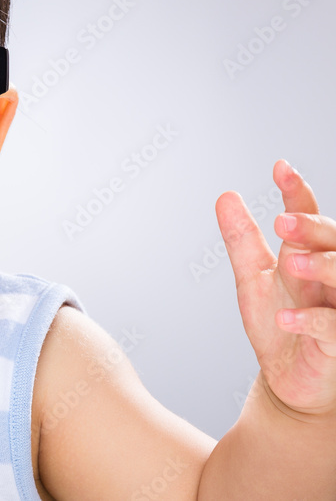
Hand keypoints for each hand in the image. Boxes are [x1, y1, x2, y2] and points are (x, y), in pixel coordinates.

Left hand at [215, 159, 335, 418]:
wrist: (289, 382)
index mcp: (312, 256)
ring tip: (292, 263)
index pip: (310, 216)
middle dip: (314, 228)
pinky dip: (313, 320)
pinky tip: (285, 318)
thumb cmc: (280, 325)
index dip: (297, 192)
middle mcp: (332, 278)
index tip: (280, 168)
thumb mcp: (252, 278)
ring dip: (324, 267)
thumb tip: (226, 195)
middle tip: (283, 222)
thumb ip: (242, 239)